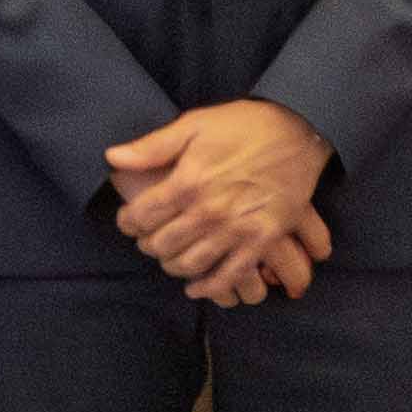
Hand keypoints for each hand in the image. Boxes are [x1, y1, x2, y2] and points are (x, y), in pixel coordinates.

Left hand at [104, 99, 333, 294]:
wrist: (299, 131)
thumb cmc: (244, 125)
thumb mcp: (194, 124)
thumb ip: (152, 146)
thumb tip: (113, 157)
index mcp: (188, 182)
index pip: (142, 216)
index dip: (128, 222)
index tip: (128, 221)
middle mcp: (209, 211)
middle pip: (162, 244)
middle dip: (148, 245)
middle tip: (147, 239)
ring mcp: (237, 230)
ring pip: (191, 264)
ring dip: (173, 266)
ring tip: (169, 257)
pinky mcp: (263, 241)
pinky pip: (230, 276)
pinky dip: (209, 288)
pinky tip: (196, 287)